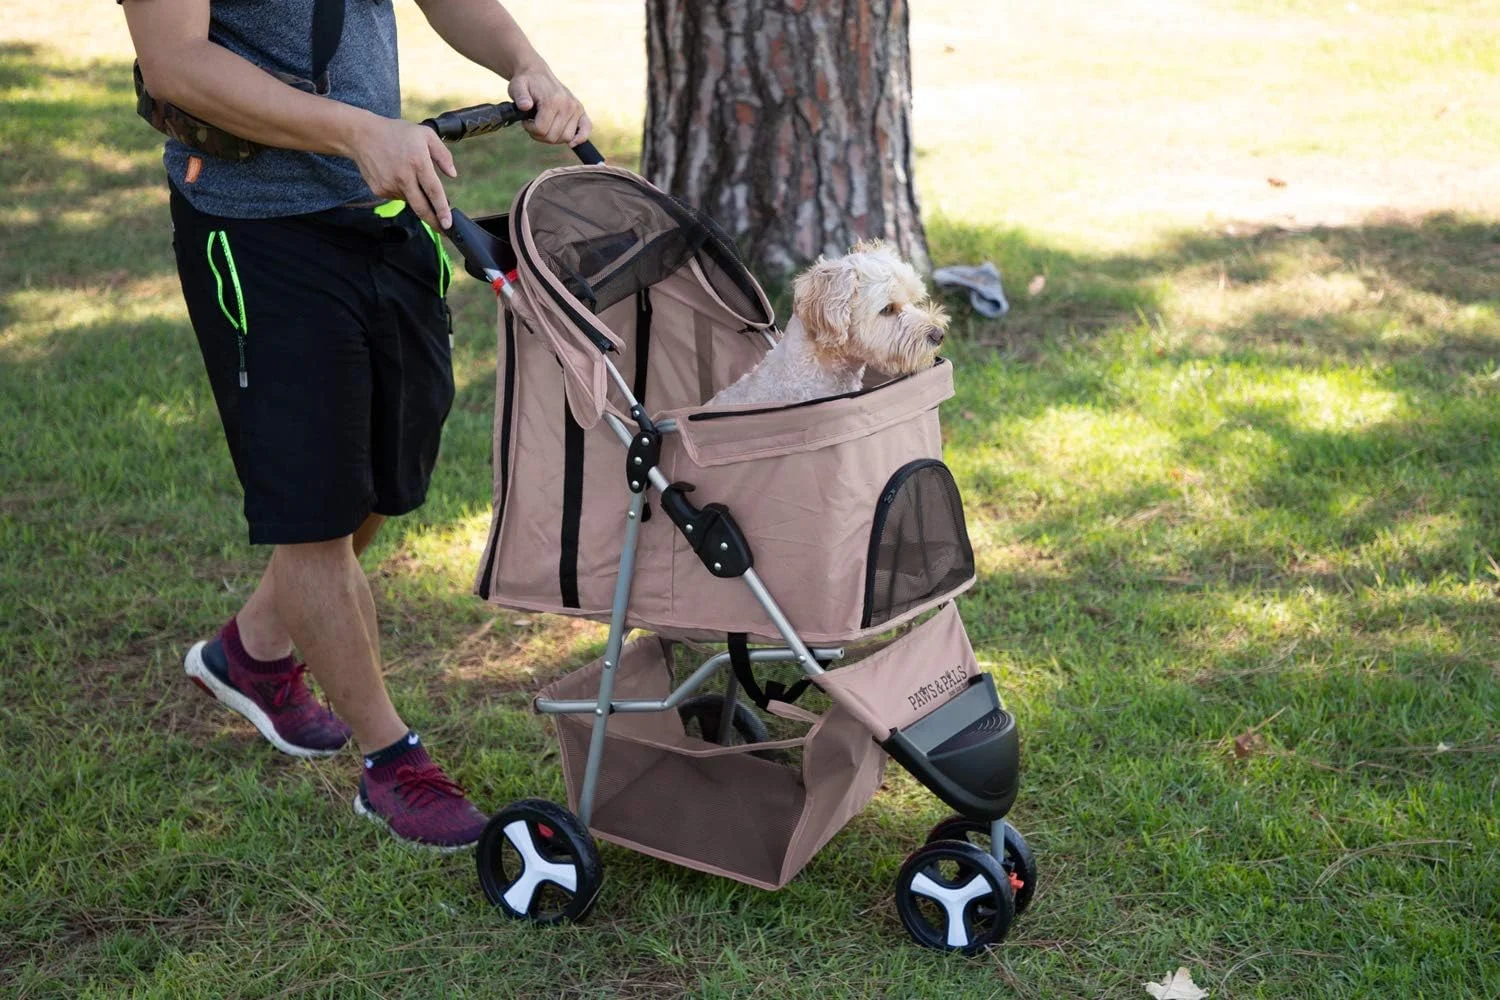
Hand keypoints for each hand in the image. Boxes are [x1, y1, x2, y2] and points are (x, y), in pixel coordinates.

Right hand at [344, 114, 457, 228]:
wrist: (362, 135)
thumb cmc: (397, 133)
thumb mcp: (425, 135)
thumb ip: (443, 155)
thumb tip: (453, 174)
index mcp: (417, 162)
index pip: (433, 192)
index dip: (442, 210)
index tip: (448, 224)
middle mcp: (403, 176)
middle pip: (421, 208)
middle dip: (434, 222)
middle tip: (444, 229)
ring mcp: (390, 185)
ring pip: (410, 201)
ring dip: (416, 196)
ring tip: (409, 176)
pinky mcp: (380, 190)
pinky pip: (397, 197)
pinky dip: (402, 191)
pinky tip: (397, 175)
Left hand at [508, 65, 591, 146]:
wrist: (537, 73)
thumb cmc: (526, 82)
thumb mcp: (517, 86)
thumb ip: (519, 96)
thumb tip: (525, 106)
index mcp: (553, 101)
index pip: (542, 130)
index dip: (530, 129)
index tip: (525, 120)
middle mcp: (568, 105)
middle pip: (554, 137)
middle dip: (540, 135)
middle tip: (533, 124)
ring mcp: (576, 108)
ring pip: (567, 138)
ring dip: (553, 137)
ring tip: (545, 125)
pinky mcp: (581, 110)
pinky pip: (586, 129)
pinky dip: (580, 138)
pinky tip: (572, 142)